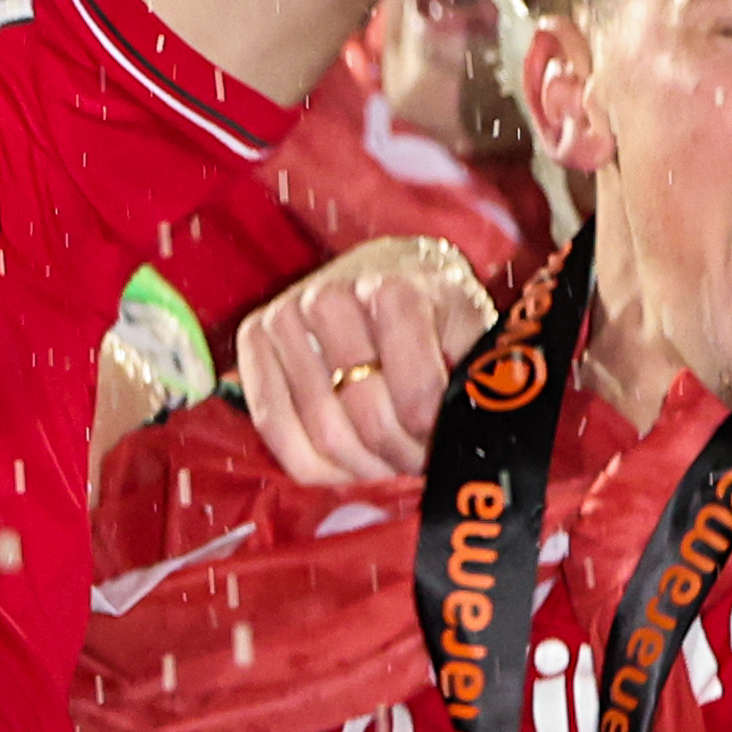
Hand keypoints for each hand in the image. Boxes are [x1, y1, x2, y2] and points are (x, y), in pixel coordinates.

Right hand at [234, 235, 491, 488]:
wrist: (381, 265)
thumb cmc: (432, 307)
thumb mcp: (471, 327)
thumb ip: (478, 376)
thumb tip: (468, 440)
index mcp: (395, 291)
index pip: (417, 395)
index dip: (433, 437)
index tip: (443, 445)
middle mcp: (330, 299)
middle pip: (366, 417)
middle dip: (398, 456)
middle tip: (415, 463)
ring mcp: (284, 317)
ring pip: (321, 432)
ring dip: (360, 465)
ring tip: (384, 463)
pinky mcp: (253, 338)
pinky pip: (273, 426)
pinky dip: (312, 463)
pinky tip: (342, 463)